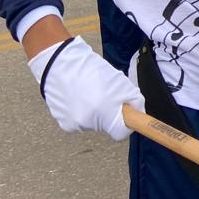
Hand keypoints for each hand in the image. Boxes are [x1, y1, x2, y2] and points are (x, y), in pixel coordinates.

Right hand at [28, 37, 144, 139]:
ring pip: (92, 122)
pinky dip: (81, 110)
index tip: (127, 117)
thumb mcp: (122, 83)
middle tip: (105, 96)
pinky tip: (78, 96)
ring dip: (94, 111)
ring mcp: (73, 124)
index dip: (126, 124)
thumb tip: (137, 112)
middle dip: (109, 113)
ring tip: (89, 92)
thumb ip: (134, 101)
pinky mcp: (63, 122)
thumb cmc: (92, 71)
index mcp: (104, 114)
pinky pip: (79, 120)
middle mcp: (87, 123)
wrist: (61, 65)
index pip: (120, 133)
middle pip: (106, 126)